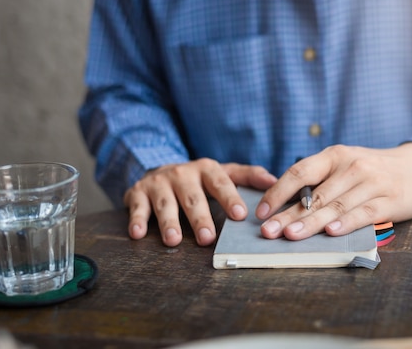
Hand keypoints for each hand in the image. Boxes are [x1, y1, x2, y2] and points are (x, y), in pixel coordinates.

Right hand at [123, 159, 277, 246]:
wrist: (159, 170)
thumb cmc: (198, 179)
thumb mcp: (222, 172)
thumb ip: (248, 176)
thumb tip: (275, 181)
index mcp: (206, 169)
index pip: (221, 183)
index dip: (230, 198)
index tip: (240, 215)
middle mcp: (182, 174)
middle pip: (193, 197)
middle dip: (200, 218)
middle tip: (208, 239)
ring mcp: (159, 183)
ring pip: (165, 204)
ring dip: (169, 222)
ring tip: (174, 241)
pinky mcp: (137, 192)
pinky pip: (136, 207)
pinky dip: (136, 219)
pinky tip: (138, 233)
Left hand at [256, 143, 411, 239]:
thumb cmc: (374, 170)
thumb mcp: (346, 165)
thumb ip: (322, 181)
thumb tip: (286, 208)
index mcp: (335, 155)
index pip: (300, 172)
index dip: (278, 193)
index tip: (261, 213)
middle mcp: (351, 166)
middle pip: (315, 194)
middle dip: (288, 215)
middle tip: (268, 232)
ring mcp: (372, 182)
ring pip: (336, 205)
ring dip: (312, 222)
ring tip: (291, 236)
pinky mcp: (390, 199)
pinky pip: (365, 212)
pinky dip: (347, 223)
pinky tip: (331, 232)